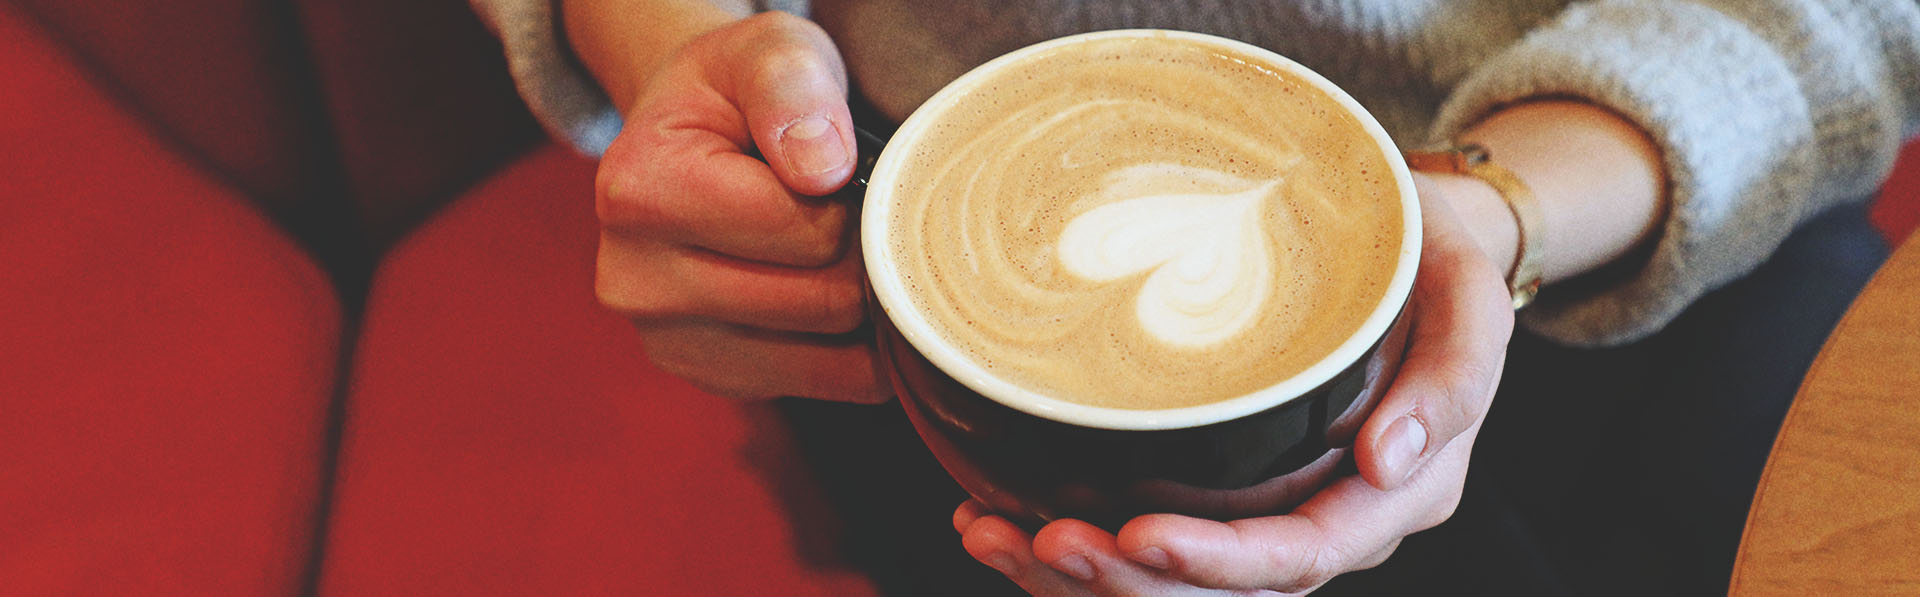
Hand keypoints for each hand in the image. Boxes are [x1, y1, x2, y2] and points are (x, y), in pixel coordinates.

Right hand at [592, 12, 885, 402]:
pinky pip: (824, 384)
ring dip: (858, 306)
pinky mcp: (710, 380)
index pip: (809, 231)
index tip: (825, 169)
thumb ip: (794, 87)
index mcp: (638, 195)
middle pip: (823, 301)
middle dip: (857, 255)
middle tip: (840, 209)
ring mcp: (667, 344)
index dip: (846, 198)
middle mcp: (634, 284)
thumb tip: (821, 170)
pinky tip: (823, 290)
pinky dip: (848, 347)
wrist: (690, 137)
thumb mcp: (768, 50)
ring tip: (830, 248)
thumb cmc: (739, 92)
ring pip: (829, 357)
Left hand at [953, 178, 1516, 594]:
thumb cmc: (1429, 257)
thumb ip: (1456, 375)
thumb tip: (1390, 462)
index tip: (1135, 532)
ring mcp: (1274, 514)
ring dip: (1082, 580)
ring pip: (1175, 587)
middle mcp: (1332, 522)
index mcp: (1394, 494)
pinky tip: (994, 521)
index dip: (1216, 561)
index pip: (1299, 557)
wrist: (1410, 243)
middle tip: (1039, 539)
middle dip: (1126, 582)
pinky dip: (1074, 545)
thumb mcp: (1470, 295)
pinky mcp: (1225, 494)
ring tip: (994, 535)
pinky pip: (1151, 548)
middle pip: (1224, 593)